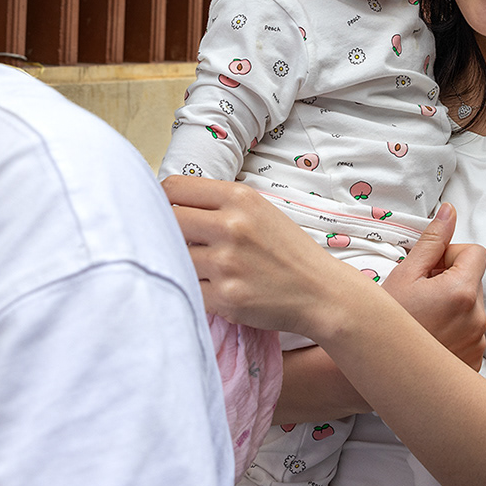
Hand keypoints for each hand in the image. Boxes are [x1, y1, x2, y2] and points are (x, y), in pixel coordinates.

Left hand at [165, 176, 368, 336]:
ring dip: (185, 263)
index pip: (174, 188)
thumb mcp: (260, 210)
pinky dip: (198, 289)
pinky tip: (219, 287)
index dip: (165, 200)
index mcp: (240, 197)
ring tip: (210, 267)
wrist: (320, 293)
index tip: (168, 211)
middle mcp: (231, 226)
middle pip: (168, 220)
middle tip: (185, 242)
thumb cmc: (287, 251)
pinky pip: (189, 288)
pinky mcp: (224, 297)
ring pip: (176, 257)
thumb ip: (219, 203)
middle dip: (169, 231)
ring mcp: (226, 263)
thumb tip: (170, 204)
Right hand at [382, 206, 485, 368]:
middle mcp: (476, 318)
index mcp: (462, 292)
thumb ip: (432, 241)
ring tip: (422, 318)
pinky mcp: (473, 362)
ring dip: (452, 306)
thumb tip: (449, 212)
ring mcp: (477, 343)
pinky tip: (429, 336)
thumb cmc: (386, 320)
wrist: (379, 367)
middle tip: (420, 293)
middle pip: (473, 280)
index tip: (430, 269)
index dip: (452, 255)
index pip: (476, 253)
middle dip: (451, 280)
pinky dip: (454, 331)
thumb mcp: (405, 274)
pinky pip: (471, 334)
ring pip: (471, 308)